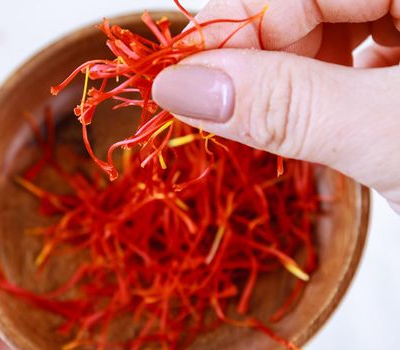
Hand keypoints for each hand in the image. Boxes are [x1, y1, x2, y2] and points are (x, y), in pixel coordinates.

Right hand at [152, 0, 399, 212]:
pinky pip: (357, 58)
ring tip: (272, 119)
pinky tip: (317, 117)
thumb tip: (182, 87)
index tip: (181, 72)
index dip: (230, 23)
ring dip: (290, 76)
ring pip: (332, 30)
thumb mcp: (388, 136)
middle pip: (313, 3)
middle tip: (219, 105)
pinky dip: (322, 89)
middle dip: (261, 54)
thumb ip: (285, 104)